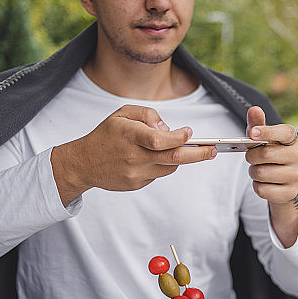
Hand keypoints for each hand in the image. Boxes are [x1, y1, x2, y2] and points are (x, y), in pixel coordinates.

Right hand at [51, 105, 215, 203]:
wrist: (84, 163)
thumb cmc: (106, 135)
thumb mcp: (122, 114)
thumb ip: (147, 114)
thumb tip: (168, 128)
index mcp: (130, 135)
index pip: (160, 139)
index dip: (180, 137)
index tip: (190, 132)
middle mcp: (133, 156)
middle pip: (174, 158)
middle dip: (199, 154)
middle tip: (213, 150)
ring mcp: (135, 173)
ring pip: (169, 167)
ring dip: (181, 158)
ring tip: (188, 149)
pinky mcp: (136, 184)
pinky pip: (158, 174)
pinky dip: (163, 164)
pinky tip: (157, 157)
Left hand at [245, 106, 297, 245]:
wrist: (283, 181)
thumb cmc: (271, 153)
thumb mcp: (262, 138)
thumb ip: (257, 124)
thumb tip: (254, 109)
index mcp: (293, 139)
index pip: (283, 132)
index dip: (266, 132)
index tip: (251, 134)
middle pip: (265, 155)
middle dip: (251, 157)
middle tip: (252, 158)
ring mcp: (297, 175)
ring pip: (261, 173)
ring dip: (253, 172)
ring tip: (259, 169)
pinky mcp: (290, 192)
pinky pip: (262, 189)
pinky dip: (257, 186)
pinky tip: (264, 182)